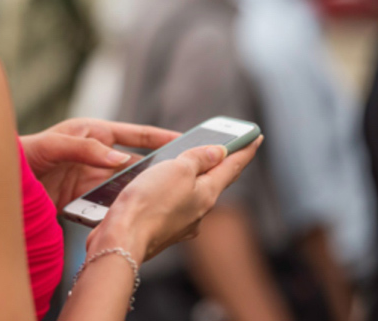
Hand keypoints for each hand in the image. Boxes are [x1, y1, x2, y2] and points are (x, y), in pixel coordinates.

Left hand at [20, 118, 180, 210]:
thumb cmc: (22, 154)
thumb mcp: (52, 146)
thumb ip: (85, 149)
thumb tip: (121, 160)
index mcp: (93, 133)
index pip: (134, 134)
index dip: (160, 137)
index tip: (184, 140)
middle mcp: (95, 155)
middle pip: (134, 164)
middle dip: (155, 172)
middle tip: (180, 179)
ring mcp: (90, 178)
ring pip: (123, 187)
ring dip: (135, 195)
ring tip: (155, 204)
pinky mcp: (82, 200)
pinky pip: (107, 205)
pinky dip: (116, 212)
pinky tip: (125, 219)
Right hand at [87, 136, 263, 262]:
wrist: (122, 240)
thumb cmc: (148, 203)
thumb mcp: (177, 169)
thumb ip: (198, 158)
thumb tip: (219, 152)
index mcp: (207, 193)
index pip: (233, 166)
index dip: (245, 149)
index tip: (256, 137)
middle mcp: (199, 211)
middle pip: (215, 180)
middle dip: (220, 163)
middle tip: (226, 147)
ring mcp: (181, 223)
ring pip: (192, 193)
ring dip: (193, 177)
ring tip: (187, 163)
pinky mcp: (161, 229)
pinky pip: (173, 205)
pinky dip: (172, 192)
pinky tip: (159, 188)